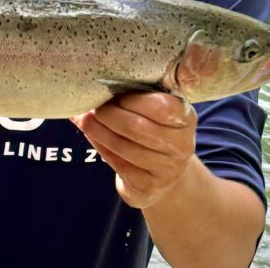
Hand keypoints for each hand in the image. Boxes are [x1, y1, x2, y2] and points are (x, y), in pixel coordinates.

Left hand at [72, 92, 196, 209]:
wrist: (165, 176)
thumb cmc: (155, 132)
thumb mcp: (157, 112)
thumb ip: (137, 97)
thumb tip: (95, 83)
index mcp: (186, 118)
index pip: (161, 106)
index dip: (132, 99)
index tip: (112, 93)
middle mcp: (181, 145)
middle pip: (137, 127)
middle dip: (108, 115)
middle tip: (92, 107)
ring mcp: (167, 169)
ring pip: (124, 146)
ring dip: (98, 131)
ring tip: (83, 119)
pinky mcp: (148, 186)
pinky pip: (118, 163)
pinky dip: (100, 147)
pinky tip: (91, 136)